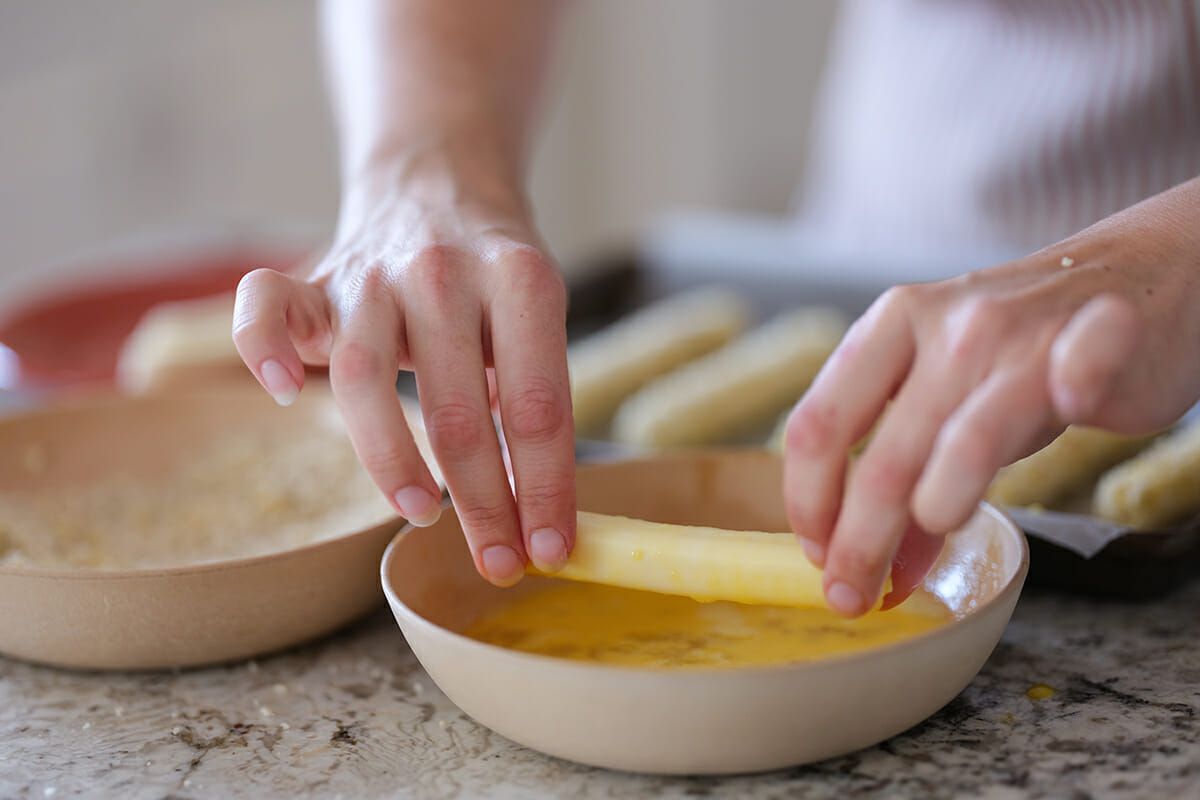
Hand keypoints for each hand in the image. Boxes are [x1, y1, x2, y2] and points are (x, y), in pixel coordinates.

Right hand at [232, 165, 574, 585]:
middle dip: (483, 502)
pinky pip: (266, 306)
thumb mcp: (537, 315)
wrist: (438, 178)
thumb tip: (537, 511)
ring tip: (423, 514)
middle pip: (459, 409)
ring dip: (394, 460)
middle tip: (498, 563)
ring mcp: (372, 273)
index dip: (546, 488)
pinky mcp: (314, 278)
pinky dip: (263, 348)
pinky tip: (287, 392)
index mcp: (520, 280)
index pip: (537, 406)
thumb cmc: (493, 271)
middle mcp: (443, 272)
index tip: (550, 550)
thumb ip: (533, 395)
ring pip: (367, 377)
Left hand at [783, 178, 1199, 615]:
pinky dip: (1074, 383)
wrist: (1140, 278)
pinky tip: (1067, 406)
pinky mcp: (1100, 335)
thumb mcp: (950, 403)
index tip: (816, 556)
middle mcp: (946, 326)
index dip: (808, 502)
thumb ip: (911, 477)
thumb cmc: (1026, 352)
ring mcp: (1021, 332)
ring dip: (928, 516)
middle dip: (855, 544)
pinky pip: (1079, 365)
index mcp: (890, 327)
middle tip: (850, 598)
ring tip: (906, 577)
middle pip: (880, 456)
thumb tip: (877, 570)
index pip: (819, 425)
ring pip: (962, 439)